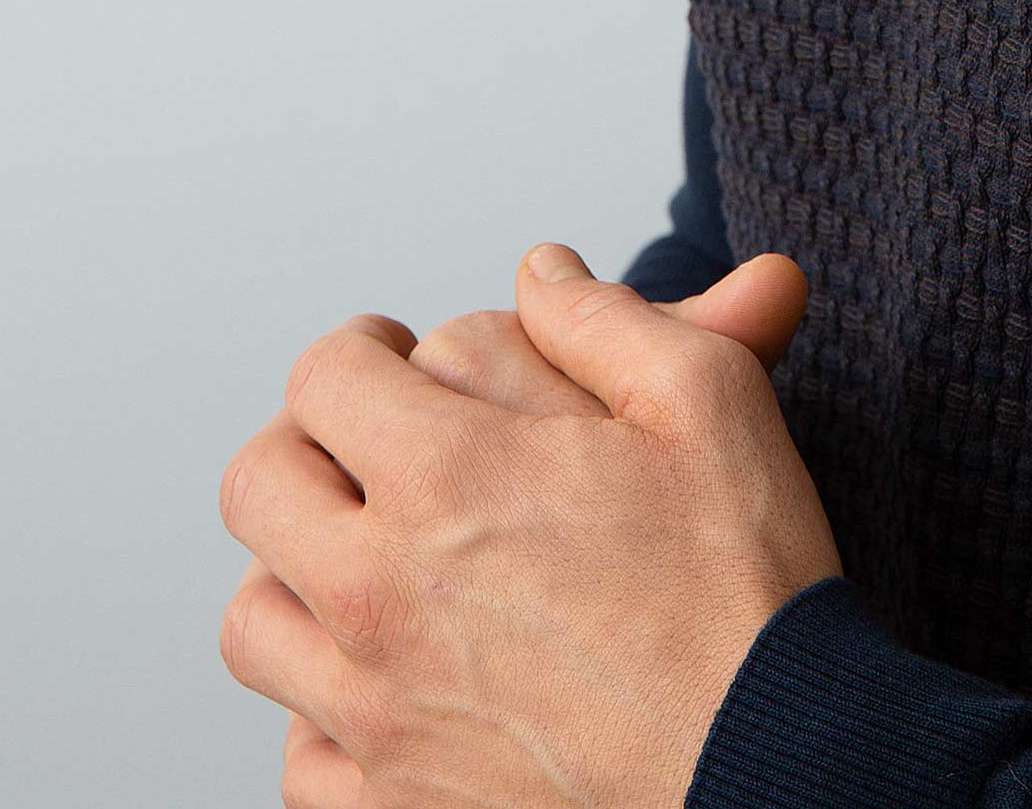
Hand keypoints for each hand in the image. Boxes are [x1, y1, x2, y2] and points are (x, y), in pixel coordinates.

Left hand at [218, 247, 839, 805]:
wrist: (777, 774)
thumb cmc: (747, 595)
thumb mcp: (709, 402)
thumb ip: (608, 318)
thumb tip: (541, 272)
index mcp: (448, 479)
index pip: (322, 377)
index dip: (363, 350)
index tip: (397, 358)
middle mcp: (382, 596)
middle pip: (258, 487)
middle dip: (309, 443)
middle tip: (374, 445)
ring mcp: (377, 715)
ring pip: (254, 621)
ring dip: (299, 571)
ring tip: (375, 559)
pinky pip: (298, 755)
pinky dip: (325, 712)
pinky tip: (397, 683)